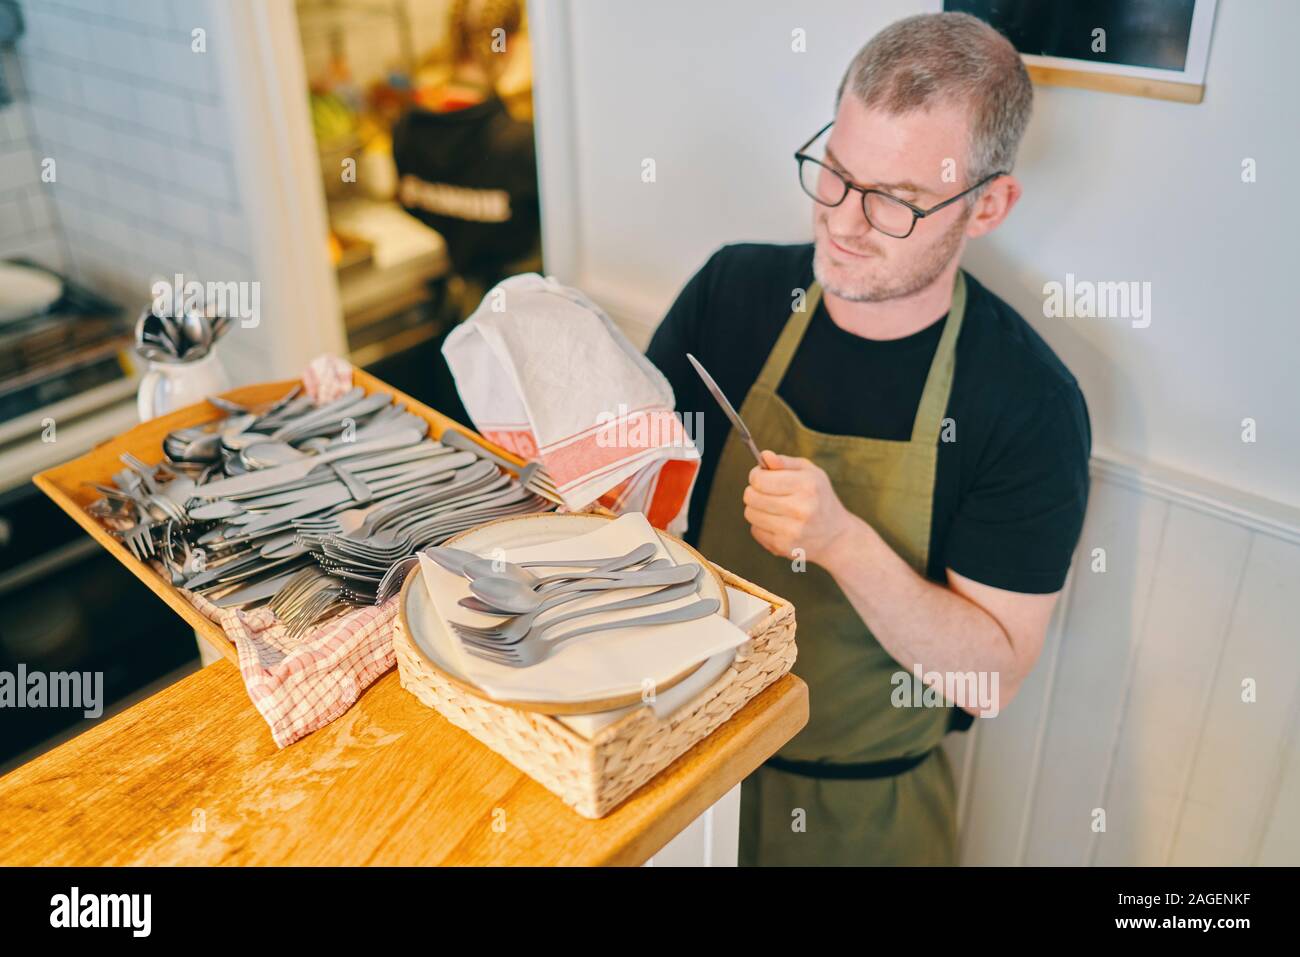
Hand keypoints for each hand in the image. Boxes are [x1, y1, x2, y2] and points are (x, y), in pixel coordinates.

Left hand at [742, 450, 852, 564]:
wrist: (837, 536)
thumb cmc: (820, 498)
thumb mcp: (810, 473)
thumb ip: (785, 462)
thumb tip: (765, 456)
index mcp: (806, 486)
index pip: (759, 480)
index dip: (756, 476)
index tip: (761, 477)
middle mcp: (801, 509)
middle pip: (751, 497)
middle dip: (754, 492)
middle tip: (766, 493)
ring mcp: (792, 530)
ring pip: (750, 514)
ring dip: (756, 509)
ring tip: (772, 508)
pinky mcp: (784, 547)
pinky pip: (755, 531)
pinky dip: (761, 526)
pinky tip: (777, 524)